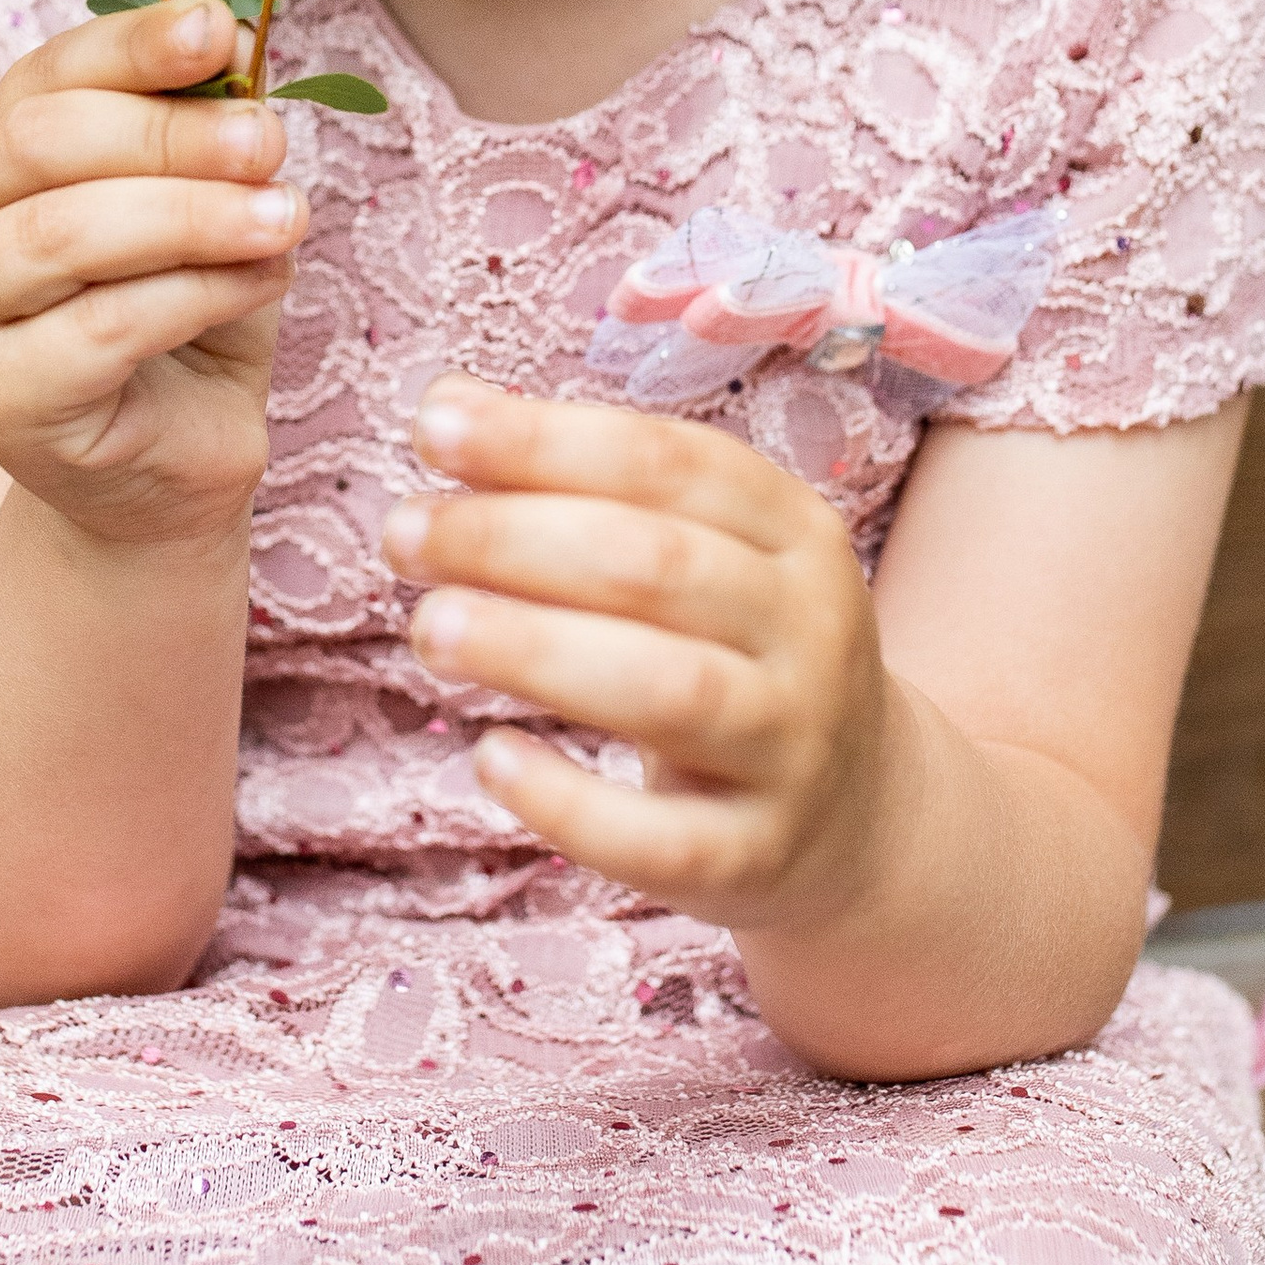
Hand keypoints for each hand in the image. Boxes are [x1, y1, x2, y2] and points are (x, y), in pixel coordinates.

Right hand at [0, 0, 305, 556]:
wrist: (169, 470)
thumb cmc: (186, 322)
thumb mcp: (207, 207)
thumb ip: (207, 134)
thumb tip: (235, 39)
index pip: (46, 75)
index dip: (132, 44)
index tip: (223, 28)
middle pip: (38, 145)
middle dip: (166, 132)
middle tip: (268, 139)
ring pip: (61, 235)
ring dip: (190, 215)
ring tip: (287, 215)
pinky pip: (100, 329)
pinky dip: (196, 295)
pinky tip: (264, 282)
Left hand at [384, 377, 906, 934]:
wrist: (861, 815)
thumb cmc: (733, 651)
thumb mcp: (700, 553)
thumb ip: (584, 483)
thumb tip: (444, 408)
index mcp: (795, 531)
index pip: (668, 462)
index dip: (544, 440)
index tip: (431, 431)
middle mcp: (810, 631)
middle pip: (656, 566)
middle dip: (513, 540)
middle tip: (403, 536)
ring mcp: (791, 749)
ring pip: (668, 691)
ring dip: (533, 650)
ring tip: (429, 629)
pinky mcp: (755, 856)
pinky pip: (660, 839)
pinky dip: (568, 801)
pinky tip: (491, 758)